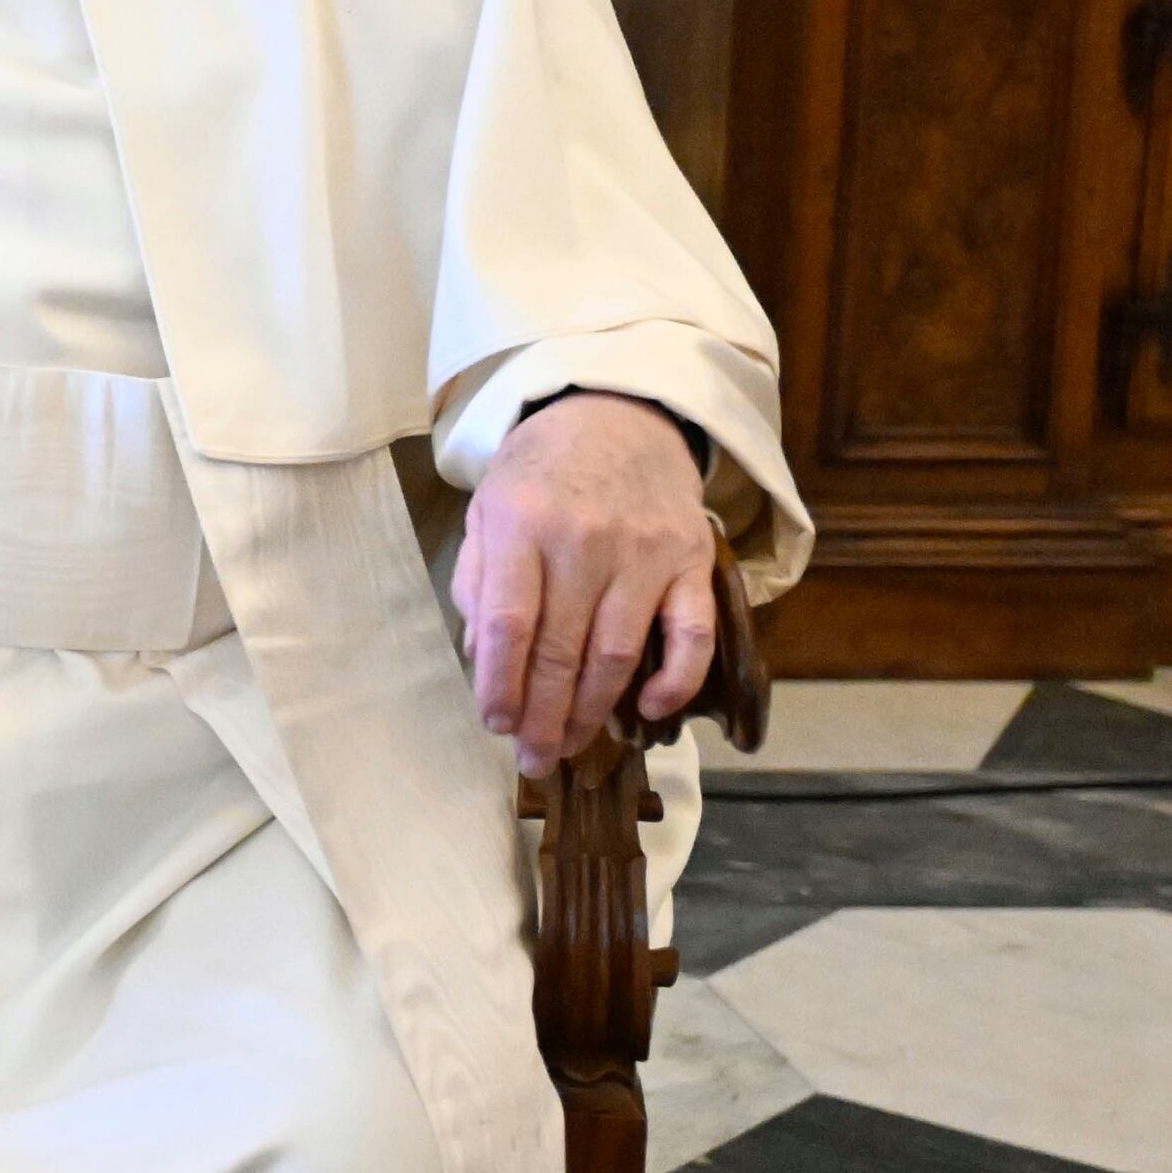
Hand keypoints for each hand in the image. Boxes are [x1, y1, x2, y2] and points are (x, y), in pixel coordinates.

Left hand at [452, 393, 718, 777]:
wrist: (618, 414)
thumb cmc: (541, 472)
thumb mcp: (488, 510)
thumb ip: (479, 581)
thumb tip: (483, 659)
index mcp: (522, 524)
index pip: (509, 623)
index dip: (501, 685)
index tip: (495, 725)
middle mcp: (584, 540)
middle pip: (562, 649)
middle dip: (544, 716)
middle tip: (532, 759)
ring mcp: (645, 552)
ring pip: (618, 652)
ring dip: (594, 711)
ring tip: (570, 747)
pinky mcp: (692, 560)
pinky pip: (691, 634)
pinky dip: (675, 679)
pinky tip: (649, 710)